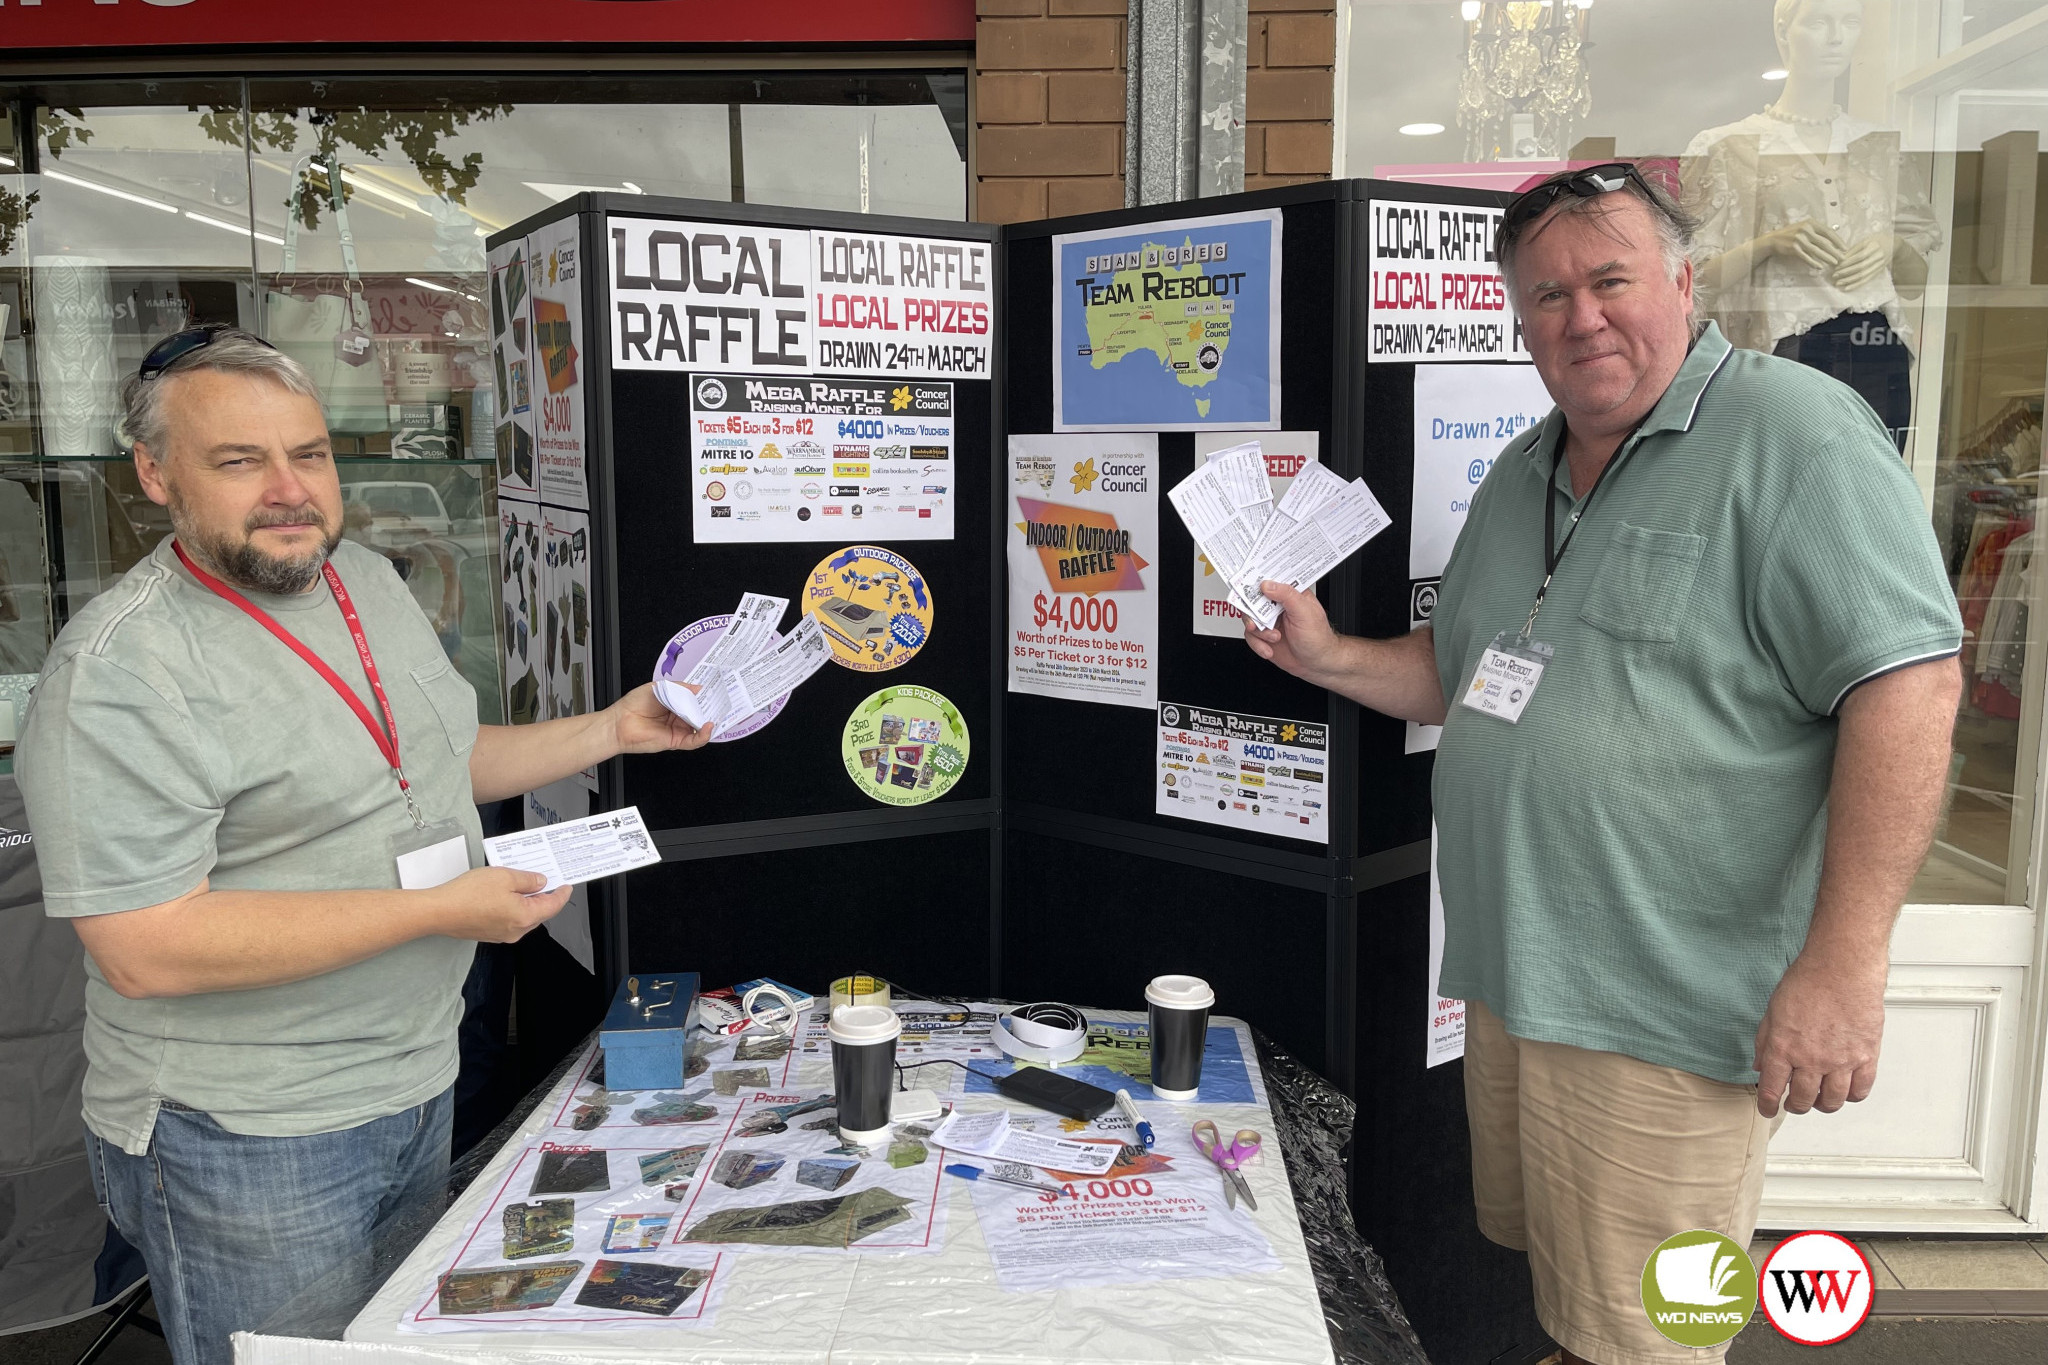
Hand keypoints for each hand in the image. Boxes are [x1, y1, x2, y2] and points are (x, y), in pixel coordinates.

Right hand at [429, 866, 573, 943]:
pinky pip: (509, 920)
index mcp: (524, 917)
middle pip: (539, 913)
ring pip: (523, 917)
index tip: (566, 886)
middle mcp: (515, 931)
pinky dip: (513, 907)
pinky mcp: (489, 933)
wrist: (439, 911)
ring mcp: (501, 935)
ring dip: (527, 901)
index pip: (552, 906)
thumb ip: (527, 880)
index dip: (561, 894)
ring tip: (524, 883)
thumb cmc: (467, 895)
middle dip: (544, 897)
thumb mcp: (504, 876)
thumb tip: (540, 883)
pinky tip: (506, 894)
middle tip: (546, 879)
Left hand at [608, 682, 712, 754]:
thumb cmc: (634, 704)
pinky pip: (694, 741)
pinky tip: (707, 727)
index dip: (706, 696)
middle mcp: (678, 716)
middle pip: (701, 713)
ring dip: (710, 721)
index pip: (695, 700)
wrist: (620, 723)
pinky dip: (704, 735)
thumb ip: (680, 687)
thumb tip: (698, 688)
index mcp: (675, 703)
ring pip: (700, 727)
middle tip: (722, 701)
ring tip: (716, 713)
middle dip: (712, 708)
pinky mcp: (676, 741)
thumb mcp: (659, 687)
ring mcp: (678, 729)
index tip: (716, 691)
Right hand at [1243, 580, 1347, 682]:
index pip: (1271, 581)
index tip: (1249, 587)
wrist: (1315, 664)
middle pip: (1254, 600)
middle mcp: (1278, 606)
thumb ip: (1287, 595)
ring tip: (1274, 638)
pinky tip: (1269, 648)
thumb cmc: (1318, 638)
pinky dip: (1258, 644)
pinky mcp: (1264, 636)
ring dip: (1259, 632)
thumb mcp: (1305, 612)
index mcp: (1291, 594)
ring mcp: (1270, 621)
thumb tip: (1268, 585)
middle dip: (1252, 612)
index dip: (1258, 581)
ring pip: (1250, 619)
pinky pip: (1250, 636)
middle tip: (1256, 622)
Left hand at [1753, 953, 1887, 1117]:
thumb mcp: (1772, 1010)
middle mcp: (1811, 1059)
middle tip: (1793, 1103)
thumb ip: (1764, 1042)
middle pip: (1802, 1100)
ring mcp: (1840, 1061)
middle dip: (1794, 1106)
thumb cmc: (1807, 982)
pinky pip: (1860, 1090)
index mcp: (1783, 1048)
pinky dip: (1851, 1096)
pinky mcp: (1866, 1056)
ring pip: (1831, 1101)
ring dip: (1822, 1105)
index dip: (1768, 1105)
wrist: (1842, 968)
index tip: (1768, 1109)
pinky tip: (1845, 1089)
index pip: (1771, 1090)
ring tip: (1818, 1099)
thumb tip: (1760, 1065)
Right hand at [1761, 220, 1846, 271]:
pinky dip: (1813, 262)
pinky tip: (1819, 267)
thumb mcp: (1805, 228)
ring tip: (1834, 263)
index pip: (1829, 232)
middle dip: (1835, 251)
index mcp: (1811, 223)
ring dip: (1827, 257)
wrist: (1773, 239)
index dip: (1838, 241)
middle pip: (1824, 242)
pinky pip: (1806, 256)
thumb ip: (1817, 232)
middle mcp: (1806, 229)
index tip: (1845, 248)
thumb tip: (1833, 239)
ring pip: (1817, 250)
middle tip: (1843, 258)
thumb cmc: (1792, 234)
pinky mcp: (1793, 248)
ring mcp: (1799, 238)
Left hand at [1829, 233, 1893, 290]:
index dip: (1846, 262)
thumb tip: (1839, 257)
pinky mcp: (1878, 271)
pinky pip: (1866, 280)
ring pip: (1863, 274)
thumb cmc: (1877, 240)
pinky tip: (1846, 288)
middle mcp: (1877, 256)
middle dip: (1845, 272)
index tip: (1835, 266)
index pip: (1858, 256)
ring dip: (1849, 280)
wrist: (1895, 244)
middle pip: (1860, 266)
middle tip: (1834, 275)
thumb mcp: (1867, 239)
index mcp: (1874, 245)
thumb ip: (1854, 248)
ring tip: (1837, 283)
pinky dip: (1856, 285)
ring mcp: (1879, 265)